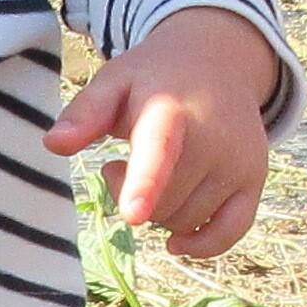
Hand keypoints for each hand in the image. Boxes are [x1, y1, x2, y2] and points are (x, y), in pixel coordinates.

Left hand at [47, 9, 283, 257]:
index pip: (159, 152)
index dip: (144, 185)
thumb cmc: (154, 78)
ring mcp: (239, 162)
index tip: (134, 215)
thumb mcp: (114, 82)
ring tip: (150, 176)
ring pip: (187, 220)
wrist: (219, 61)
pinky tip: (176, 241)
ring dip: (159, 213)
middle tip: (120, 164)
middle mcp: (214, 138)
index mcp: (173, 110)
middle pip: (163, 203)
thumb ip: (85, 113)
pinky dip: (202, 245)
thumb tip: (53, 144)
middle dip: (133, 196)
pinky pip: (230, 232)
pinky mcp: (254, 181)